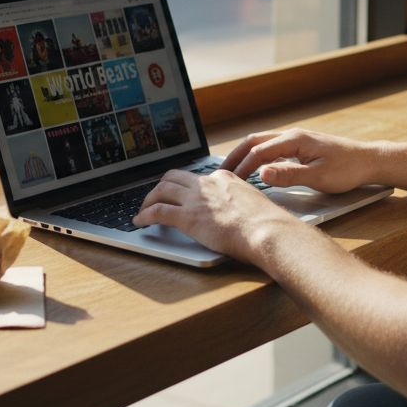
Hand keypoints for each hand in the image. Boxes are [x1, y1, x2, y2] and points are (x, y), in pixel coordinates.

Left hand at [132, 169, 297, 260]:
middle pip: (173, 177)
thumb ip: (239, 202)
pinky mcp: (187, 216)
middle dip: (160, 187)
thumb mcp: (252, 202)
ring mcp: (195, 199)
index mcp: (223, 178)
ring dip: (148, 200)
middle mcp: (206, 184)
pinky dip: (145, 215)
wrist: (265, 229)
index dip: (183, 185)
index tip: (179, 193)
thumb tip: (238, 212)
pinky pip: (158, 211)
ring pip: (161, 190)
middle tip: (154, 198)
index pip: (196, 177)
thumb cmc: (266, 223)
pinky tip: (140, 222)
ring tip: (142, 211)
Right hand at [223, 128, 379, 192]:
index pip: (258, 152)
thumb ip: (289, 175)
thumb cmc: (348, 169)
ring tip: (232, 170)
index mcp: (294, 140)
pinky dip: (258, 156)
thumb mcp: (318, 177)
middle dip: (236, 156)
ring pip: (263, 143)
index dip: (242, 167)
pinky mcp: (302, 146)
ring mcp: (297, 139)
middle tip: (220, 173)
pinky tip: (256, 168)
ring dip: (245, 155)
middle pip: (255, 141)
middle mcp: (293, 136)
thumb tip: (262, 172)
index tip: (230, 182)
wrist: (370, 161)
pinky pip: (273, 147)